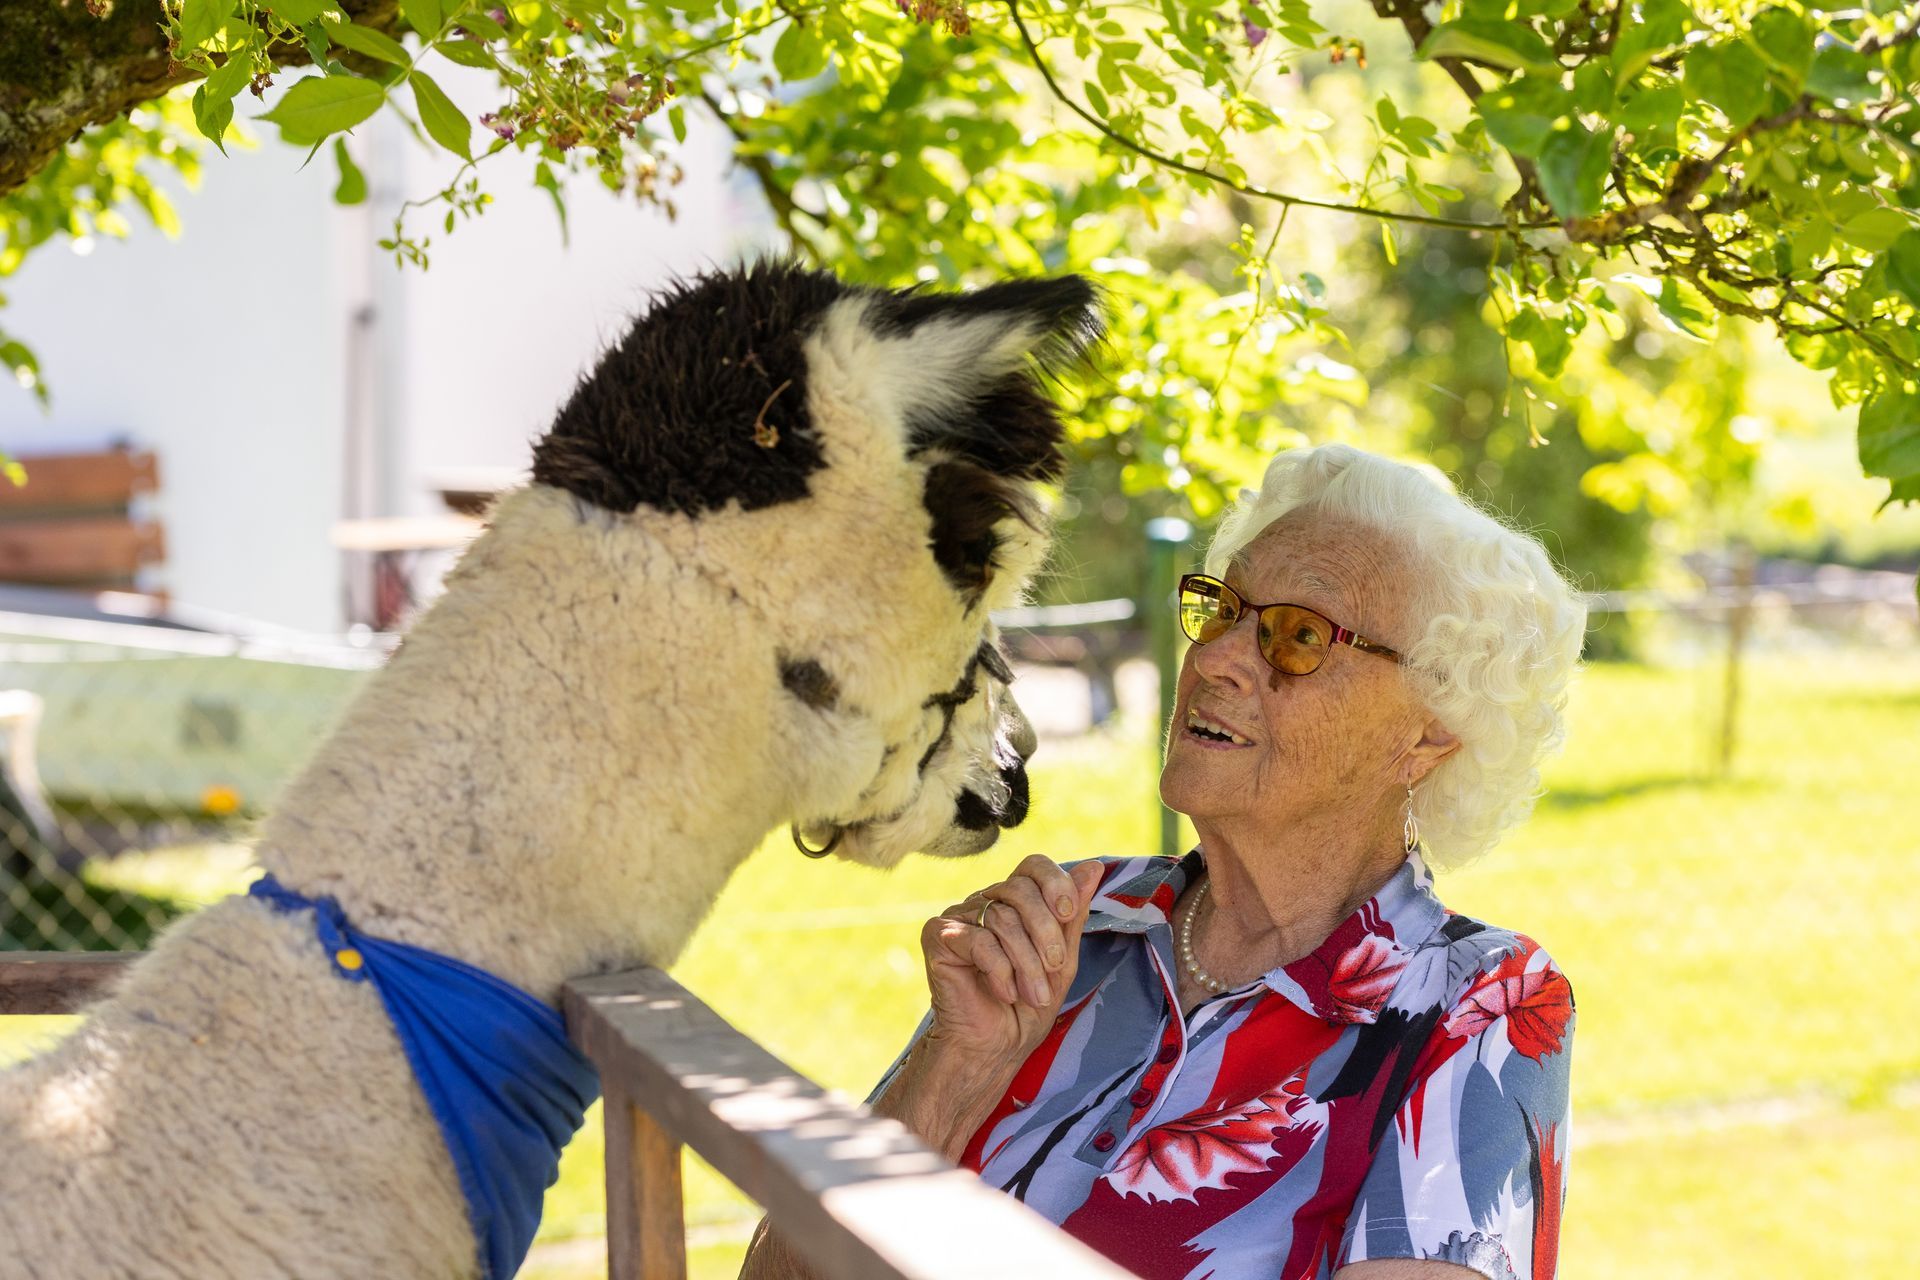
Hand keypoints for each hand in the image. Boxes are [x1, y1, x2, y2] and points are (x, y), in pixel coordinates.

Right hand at [920, 855, 1106, 1069]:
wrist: (993, 1048)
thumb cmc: (1026, 1008)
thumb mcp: (1061, 960)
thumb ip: (1073, 915)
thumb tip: (1094, 867)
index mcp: (1013, 902)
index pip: (1033, 865)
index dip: (1054, 882)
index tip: (1069, 914)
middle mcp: (984, 902)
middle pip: (1019, 889)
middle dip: (1046, 931)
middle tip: (1056, 968)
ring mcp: (958, 916)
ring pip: (1002, 918)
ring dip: (1027, 963)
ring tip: (1032, 995)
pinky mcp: (937, 936)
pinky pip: (978, 940)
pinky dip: (999, 971)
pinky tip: (1004, 993)